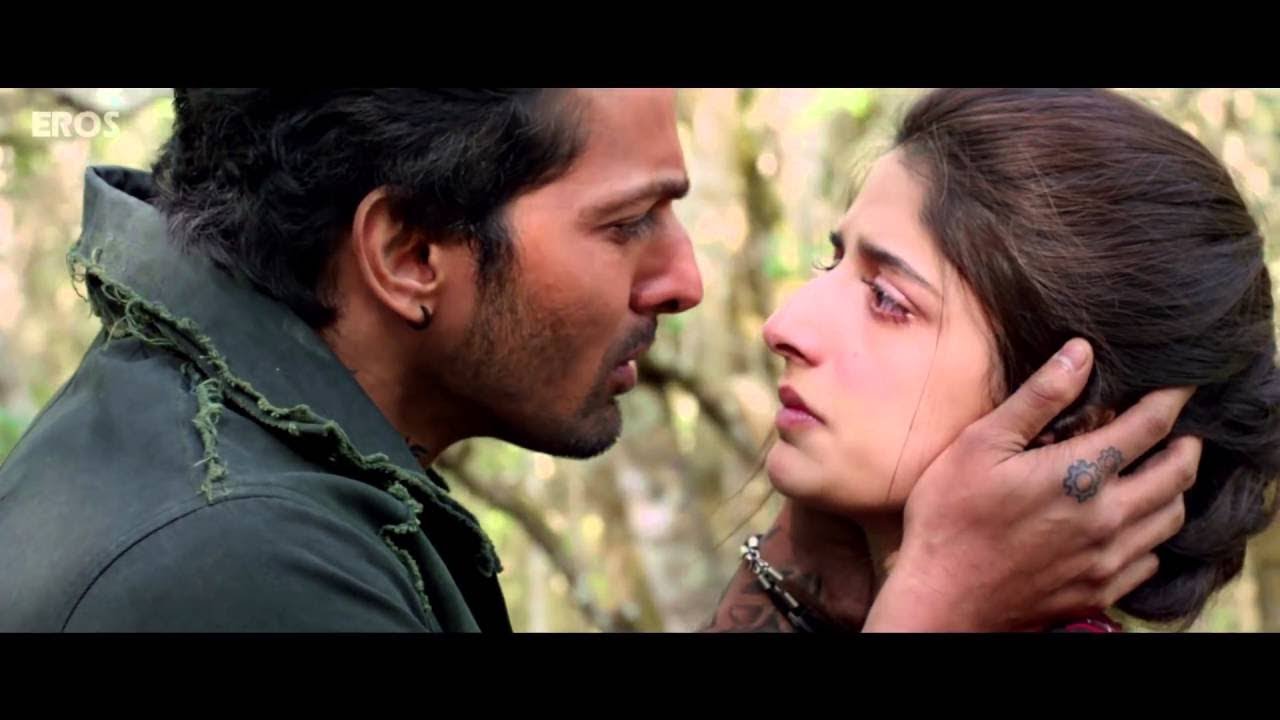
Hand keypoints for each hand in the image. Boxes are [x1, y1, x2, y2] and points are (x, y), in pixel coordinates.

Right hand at [866, 338, 1198, 630]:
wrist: (942, 597)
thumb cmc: (950, 516)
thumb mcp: (981, 444)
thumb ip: (1037, 398)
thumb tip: (1080, 352)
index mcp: (1079, 474)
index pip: (1149, 426)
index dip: (1171, 399)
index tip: (1180, 385)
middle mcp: (1107, 518)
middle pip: (1176, 473)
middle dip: (1185, 444)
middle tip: (1180, 431)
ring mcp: (1107, 559)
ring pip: (1170, 518)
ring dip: (1173, 489)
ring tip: (1157, 472)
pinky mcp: (1099, 590)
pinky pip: (1150, 560)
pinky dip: (1152, 535)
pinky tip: (1130, 524)